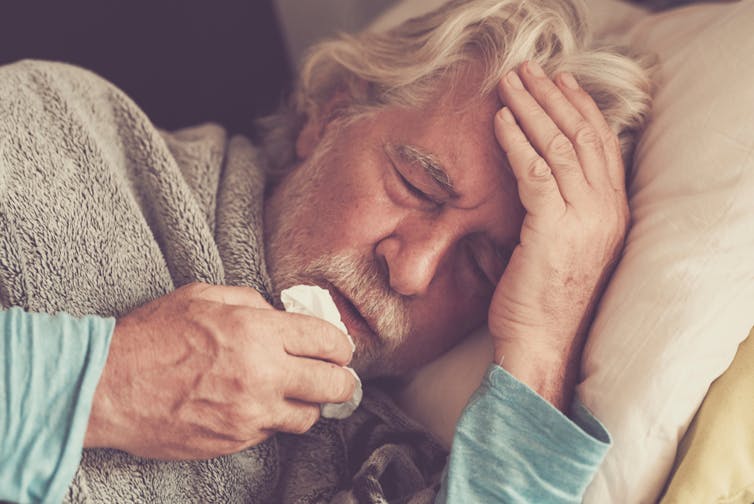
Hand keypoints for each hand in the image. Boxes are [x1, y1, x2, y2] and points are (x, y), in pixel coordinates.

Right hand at [84, 282, 356, 459]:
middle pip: (332, 384)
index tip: (341, 349)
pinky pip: (274, 432)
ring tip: (299, 394)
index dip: (342, 345)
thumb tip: (280, 314)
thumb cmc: (152, 336)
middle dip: (342, 380)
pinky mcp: (235, 440)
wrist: (108, 385)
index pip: (327, 341)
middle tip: (339, 377)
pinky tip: (260, 406)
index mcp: (257, 331)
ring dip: (311, 404)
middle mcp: (262, 374)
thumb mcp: (203, 297)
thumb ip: (251, 302)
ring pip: (310, 416)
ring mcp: (250, 412)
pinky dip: (275, 420)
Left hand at [489, 61, 628, 409]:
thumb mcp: (561, 247)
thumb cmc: (542, 301)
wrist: (542, 346)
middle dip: (555, 97)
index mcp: (612, 213)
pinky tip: (501, 120)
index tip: (560, 83)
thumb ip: (560, 209)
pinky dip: (518, 141)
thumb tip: (537, 175)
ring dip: (534, 109)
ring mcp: (585, 220)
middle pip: (585, 136)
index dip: (580, 108)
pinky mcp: (555, 229)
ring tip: (511, 82)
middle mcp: (607, 211)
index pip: (603, 146)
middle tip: (531, 70)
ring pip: (562, 146)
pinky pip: (536, 172)